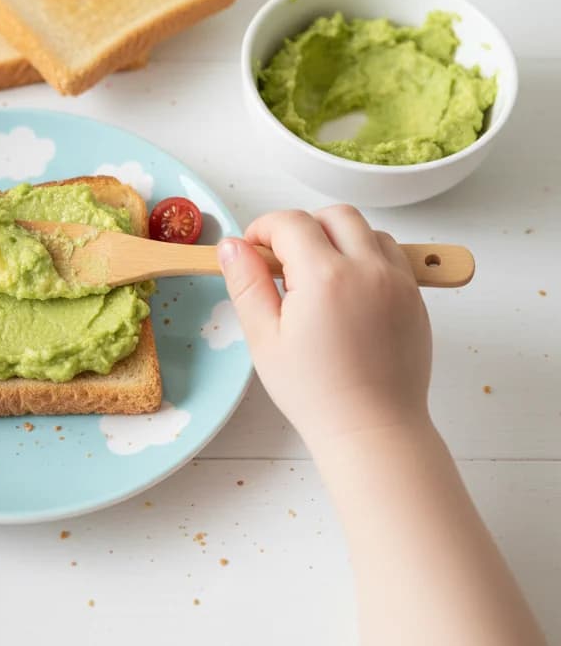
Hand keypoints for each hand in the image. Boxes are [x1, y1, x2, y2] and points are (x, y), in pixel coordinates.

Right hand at [219, 206, 431, 451]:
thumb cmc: (315, 393)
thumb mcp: (264, 338)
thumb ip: (246, 283)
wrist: (374, 431)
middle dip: (303, 226)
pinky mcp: (415, 298)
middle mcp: (367, 269)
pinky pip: (392, 255)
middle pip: (333, 215)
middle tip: (285, 261)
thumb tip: (231, 245)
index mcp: (324, 276)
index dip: (263, 229)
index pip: (290, 222)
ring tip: (319, 277)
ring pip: (367, 230)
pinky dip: (367, 257)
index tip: (253, 251)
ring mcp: (398, 282)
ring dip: (339, 239)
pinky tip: (348, 290)